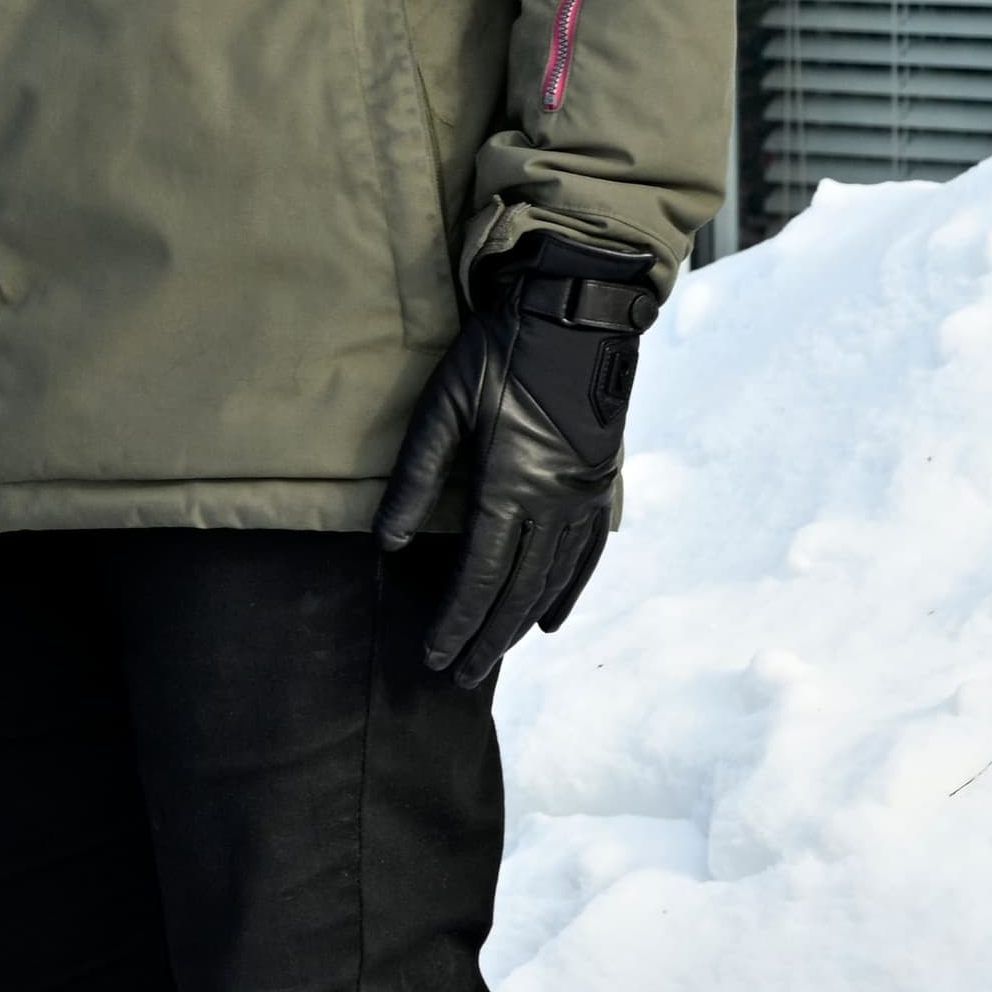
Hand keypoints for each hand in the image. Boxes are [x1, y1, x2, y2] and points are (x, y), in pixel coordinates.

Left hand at [371, 241, 660, 686]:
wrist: (575, 315)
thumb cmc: (498, 354)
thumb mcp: (444, 407)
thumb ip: (416, 479)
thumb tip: (389, 543)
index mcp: (511, 486)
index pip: (480, 576)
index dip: (456, 621)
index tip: (434, 655)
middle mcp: (555, 503)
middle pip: (516, 590)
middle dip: (485, 638)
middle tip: (458, 675)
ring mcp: (584, 498)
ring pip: (552, 580)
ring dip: (520, 624)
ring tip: (492, 655)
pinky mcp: (601, 486)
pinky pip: (585, 556)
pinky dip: (567, 592)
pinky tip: (549, 619)